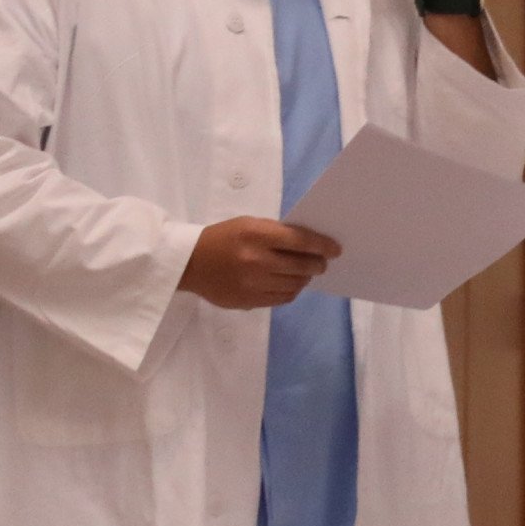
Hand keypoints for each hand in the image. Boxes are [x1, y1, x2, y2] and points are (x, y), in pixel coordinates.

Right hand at [181, 216, 338, 308]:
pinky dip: (291, 291)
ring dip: (305, 279)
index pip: (300, 241)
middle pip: (301, 266)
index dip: (322, 246)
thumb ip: (276, 233)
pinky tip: (289, 284)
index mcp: (256, 235)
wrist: (188, 263)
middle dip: (317, 264)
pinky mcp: (249, 301)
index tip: (336, 249)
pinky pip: (282, 299)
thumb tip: (309, 245)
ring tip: (305, 273)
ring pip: (295, 285)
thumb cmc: (223, 238)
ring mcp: (252, 284)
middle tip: (322, 263)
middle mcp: (256, 260)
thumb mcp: (247, 224)